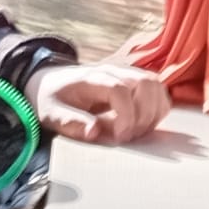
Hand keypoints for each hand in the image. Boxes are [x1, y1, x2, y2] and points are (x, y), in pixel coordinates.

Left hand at [25, 62, 170, 144]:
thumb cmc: (52, 98)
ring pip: (157, 86)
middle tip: (128, 136)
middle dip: (144, 115)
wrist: (50, 81)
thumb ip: (71, 122)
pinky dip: (157, 109)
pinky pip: (158, 91)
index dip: (126, 116)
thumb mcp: (51, 113)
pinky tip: (142, 124)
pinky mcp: (134, 81)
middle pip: (146, 83)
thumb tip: (94, 132)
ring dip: (153, 113)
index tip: (119, 136)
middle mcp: (114, 71)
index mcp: (92, 78)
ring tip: (136, 131)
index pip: (120, 90)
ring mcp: (126, 74)